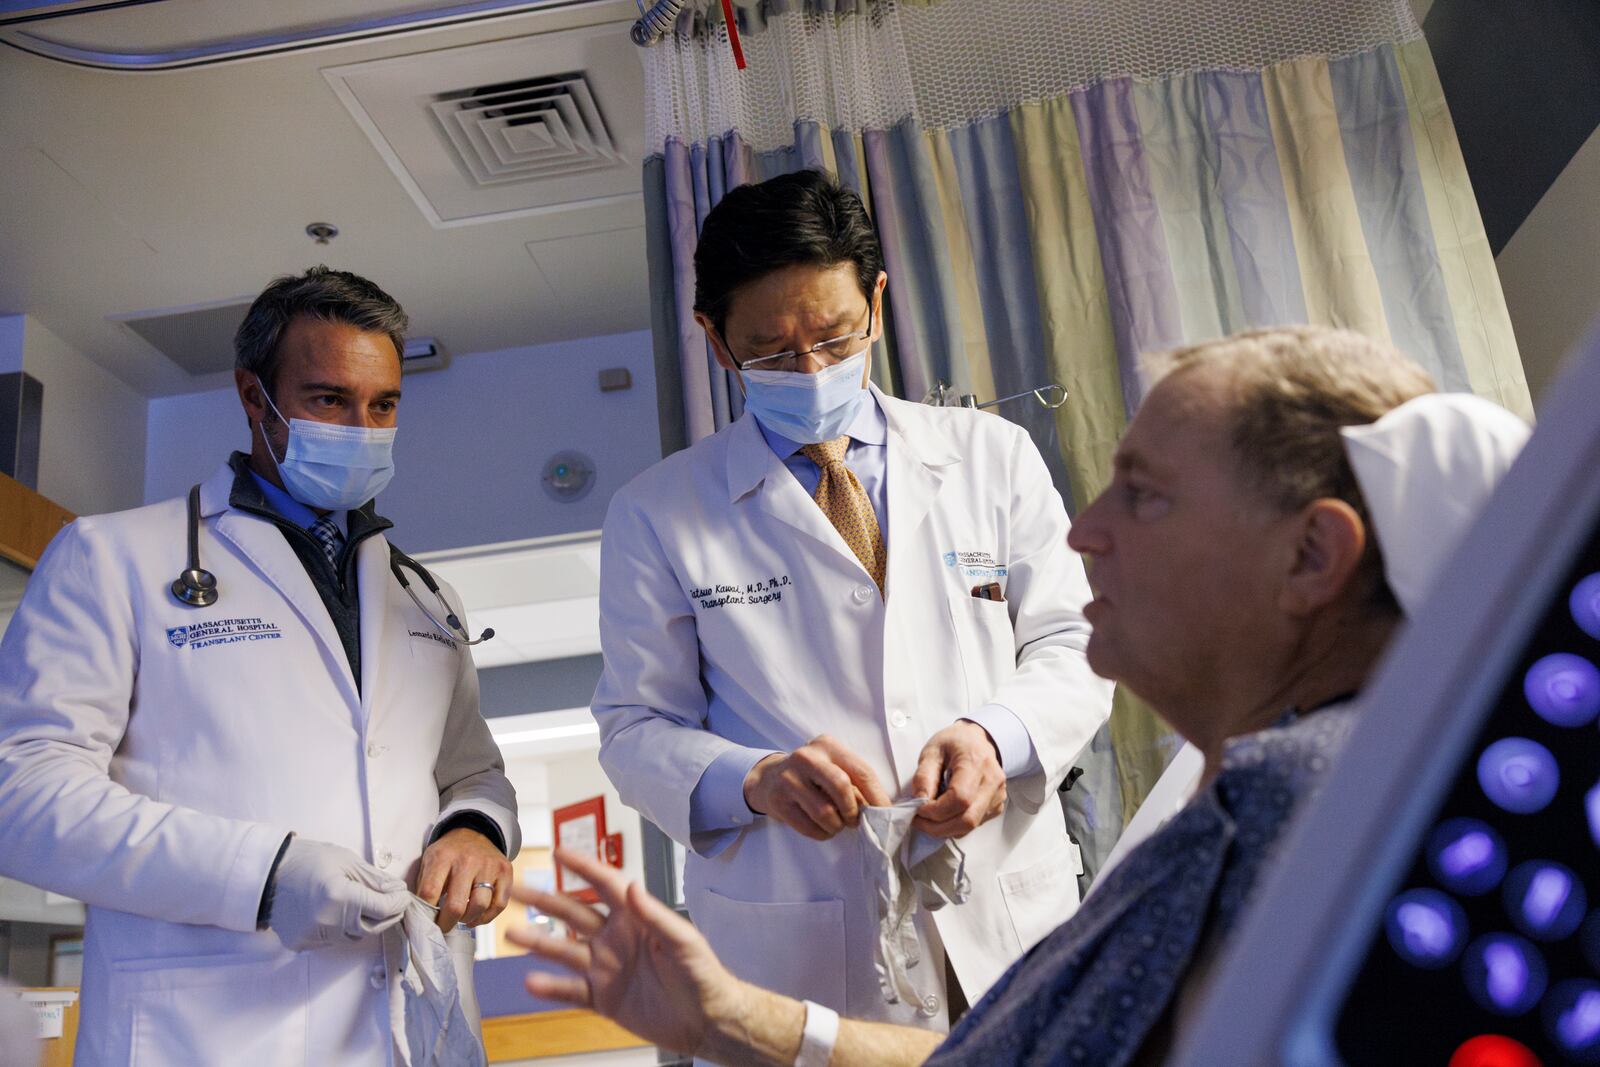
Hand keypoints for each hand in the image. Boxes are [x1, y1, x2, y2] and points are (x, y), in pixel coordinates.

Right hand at [266, 836, 409, 950]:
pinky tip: (341, 913)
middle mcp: (328, 922)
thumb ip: (375, 879)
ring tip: (366, 905)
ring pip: (354, 937)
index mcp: (340, 897)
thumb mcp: (346, 861)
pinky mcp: (302, 944)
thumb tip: (397, 891)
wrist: (266, 874)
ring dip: (365, 923)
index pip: (383, 909)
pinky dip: (343, 929)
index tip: (402, 895)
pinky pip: (333, 941)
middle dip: (387, 915)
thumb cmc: (308, 860)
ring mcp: (313, 936)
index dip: (398, 902)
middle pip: (372, 928)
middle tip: (392, 902)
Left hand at [418, 827, 513, 930]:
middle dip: (447, 923)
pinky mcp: (505, 871)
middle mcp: (467, 860)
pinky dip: (486, 917)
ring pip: (479, 906)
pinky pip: (499, 904)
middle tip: (444, 926)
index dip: (427, 914)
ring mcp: (489, 865)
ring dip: (468, 919)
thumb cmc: (448, 853)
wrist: (474, 833)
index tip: (427, 922)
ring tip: (461, 918)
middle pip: (456, 906)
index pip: (430, 893)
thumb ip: (423, 885)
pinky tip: (477, 915)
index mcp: (442, 857)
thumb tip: (420, 916)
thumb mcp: (429, 861)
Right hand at [508, 847, 746, 1057]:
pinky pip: (571, 990)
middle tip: (518, 890)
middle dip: (545, 901)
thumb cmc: (703, 975)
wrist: (705, 1020)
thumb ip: (655, 915)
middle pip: (574, 914)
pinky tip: (532, 982)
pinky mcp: (604, 997)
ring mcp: (607, 968)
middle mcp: (616, 938)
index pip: (605, 885)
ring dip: (539, 942)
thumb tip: (633, 887)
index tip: (559, 853)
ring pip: (565, 950)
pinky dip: (551, 987)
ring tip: (512, 934)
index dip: (584, 868)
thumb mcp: (682, 940)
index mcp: (636, 918)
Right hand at [743, 735, 893, 840]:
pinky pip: (808, 826)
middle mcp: (807, 757)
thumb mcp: (832, 768)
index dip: (877, 796)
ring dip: (837, 826)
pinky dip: (822, 833)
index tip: (885, 814)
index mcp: (827, 745)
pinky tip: (822, 828)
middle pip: (842, 786)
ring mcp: (789, 778)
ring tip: (836, 825)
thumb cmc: (811, 776)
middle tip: (855, 821)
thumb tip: (879, 810)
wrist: (768, 779)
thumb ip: (854, 783)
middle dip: (853, 810)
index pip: (861, 771)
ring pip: (825, 811)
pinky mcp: (778, 800)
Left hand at [911, 721, 1006, 838]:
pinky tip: (945, 812)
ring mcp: (997, 795)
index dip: (936, 811)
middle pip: (967, 819)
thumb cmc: (954, 743)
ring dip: (945, 828)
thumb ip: (923, 777)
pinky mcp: (996, 806)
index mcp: (976, 763)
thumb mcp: (932, 751)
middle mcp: (992, 781)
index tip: (918, 808)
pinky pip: (974, 824)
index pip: (960, 799)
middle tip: (919, 820)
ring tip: (929, 816)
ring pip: (971, 826)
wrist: (977, 740)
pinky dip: (955, 825)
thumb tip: (920, 803)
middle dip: (938, 827)